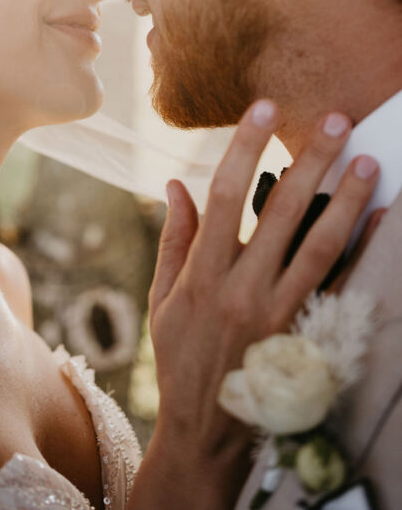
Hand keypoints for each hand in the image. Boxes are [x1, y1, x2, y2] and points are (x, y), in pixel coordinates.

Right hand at [128, 100, 379, 509]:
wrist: (208, 433)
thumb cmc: (181, 358)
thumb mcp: (162, 299)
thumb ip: (175, 238)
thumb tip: (176, 182)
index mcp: (203, 274)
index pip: (225, 194)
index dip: (244, 146)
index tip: (263, 108)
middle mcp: (243, 290)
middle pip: (283, 212)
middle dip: (312, 160)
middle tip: (337, 120)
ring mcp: (279, 315)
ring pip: (321, 246)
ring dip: (348, 200)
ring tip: (369, 162)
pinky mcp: (305, 337)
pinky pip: (341, 288)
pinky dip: (364, 252)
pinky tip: (381, 220)